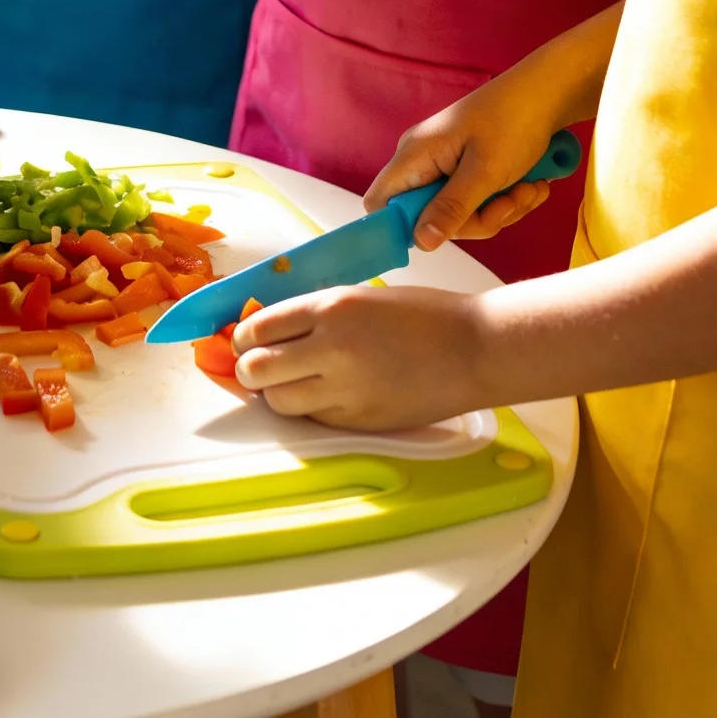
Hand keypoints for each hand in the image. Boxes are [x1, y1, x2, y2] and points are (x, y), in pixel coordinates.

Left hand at [233, 285, 488, 430]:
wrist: (474, 348)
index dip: (242, 338)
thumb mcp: (360, 297)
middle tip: (257, 365)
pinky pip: (313, 418)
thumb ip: (314, 314)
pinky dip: (309, 407)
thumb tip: (266, 329)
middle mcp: (331, 348)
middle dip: (248, 368)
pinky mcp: (360, 420)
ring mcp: (346, 389)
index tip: (243, 341)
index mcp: (331, 308)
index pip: (257, 328)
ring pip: (277, 401)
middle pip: (255, 369)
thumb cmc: (423, 315)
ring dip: (276, 392)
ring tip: (292, 381)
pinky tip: (326, 393)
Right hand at [362, 79, 564, 250]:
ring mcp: (447, 167)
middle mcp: (424, 163)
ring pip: (462, 215)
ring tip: (529, 188)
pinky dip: (508, 200)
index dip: (398, 227)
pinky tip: (531, 185)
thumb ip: (451, 208)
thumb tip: (421, 242)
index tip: (439, 236)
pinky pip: (479, 204)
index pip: (380, 203)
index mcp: (414, 156)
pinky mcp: (469, 171)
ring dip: (501, 210)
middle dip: (476, 220)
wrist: (547, 94)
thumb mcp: (485, 171)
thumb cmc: (513, 119)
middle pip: (430, 218)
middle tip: (509, 203)